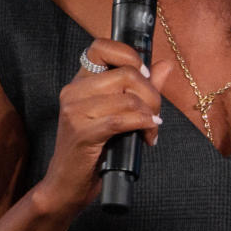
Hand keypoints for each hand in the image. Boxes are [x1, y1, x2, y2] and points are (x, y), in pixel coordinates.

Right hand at [38, 39, 171, 210]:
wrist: (66, 184)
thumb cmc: (93, 149)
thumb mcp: (117, 113)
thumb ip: (141, 87)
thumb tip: (164, 65)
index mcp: (80, 82)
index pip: (101, 46)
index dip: (129, 55)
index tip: (144, 76)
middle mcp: (74, 91)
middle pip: (127, 74)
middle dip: (152, 94)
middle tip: (155, 114)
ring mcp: (75, 111)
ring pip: (129, 98)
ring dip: (150, 115)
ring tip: (151, 129)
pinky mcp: (82, 133)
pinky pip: (123, 119)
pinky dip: (143, 126)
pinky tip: (148, 135)